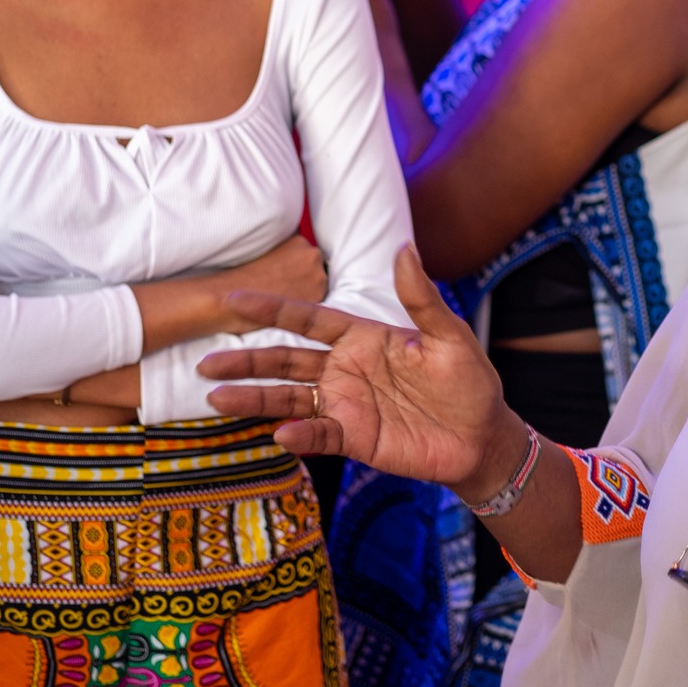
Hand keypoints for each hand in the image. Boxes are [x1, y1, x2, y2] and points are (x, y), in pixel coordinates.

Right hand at [199, 244, 514, 489]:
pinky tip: (279, 434)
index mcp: (363, 337)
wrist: (482, 436)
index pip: (308, 320)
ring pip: (289, 399)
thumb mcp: (448, 337)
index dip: (272, 310)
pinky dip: (299, 435)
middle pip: (285, 361)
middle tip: (204, 360)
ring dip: (254, 398)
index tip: (231, 299)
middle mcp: (345, 369)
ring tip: (215, 397)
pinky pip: (319, 434)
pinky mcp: (354, 438)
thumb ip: (421, 299)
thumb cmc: (468, 381)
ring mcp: (346, 405)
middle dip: (246, 359)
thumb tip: (404, 248)